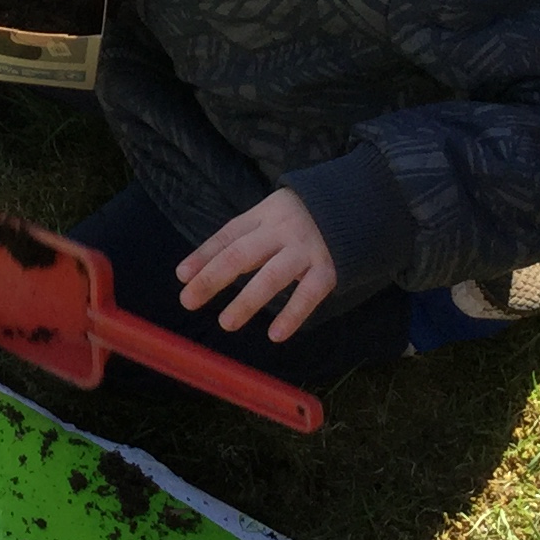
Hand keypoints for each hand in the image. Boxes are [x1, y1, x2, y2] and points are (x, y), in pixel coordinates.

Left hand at [178, 189, 337, 340]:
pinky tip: (276, 334)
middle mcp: (282, 230)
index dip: (203, 256)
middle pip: (242, 254)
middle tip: (189, 300)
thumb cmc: (301, 218)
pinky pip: (309, 294)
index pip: (228, 236)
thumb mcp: (269, 217)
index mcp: (264, 215)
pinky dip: (293, 314)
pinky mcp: (329, 268)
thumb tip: (192, 271)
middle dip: (213, 278)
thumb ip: (239, 240)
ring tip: (226, 323)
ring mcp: (306, 249)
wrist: (357, 204)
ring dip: (247, 301)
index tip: (182, 276)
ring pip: (272, 276)